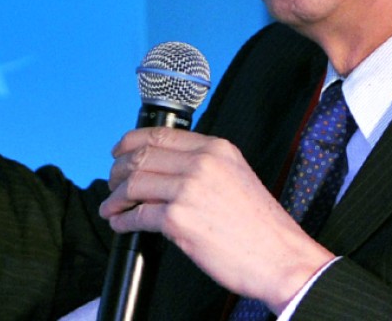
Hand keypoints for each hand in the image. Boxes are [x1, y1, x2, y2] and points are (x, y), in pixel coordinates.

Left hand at [99, 128, 333, 313]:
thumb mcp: (236, 176)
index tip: (120, 151)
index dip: (131, 142)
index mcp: (216, 149)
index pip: (161, 135)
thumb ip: (204, 166)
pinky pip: (138, 215)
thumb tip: (165, 169)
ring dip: (116, 197)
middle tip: (112, 182)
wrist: (279, 255)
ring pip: (134, 183)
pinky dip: (123, 220)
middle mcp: (202, 163)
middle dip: (119, 170)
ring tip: (112, 206)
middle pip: (142, 156)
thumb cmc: (261, 225)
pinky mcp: (179, 219)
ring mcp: (188, 190)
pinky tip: (121, 223)